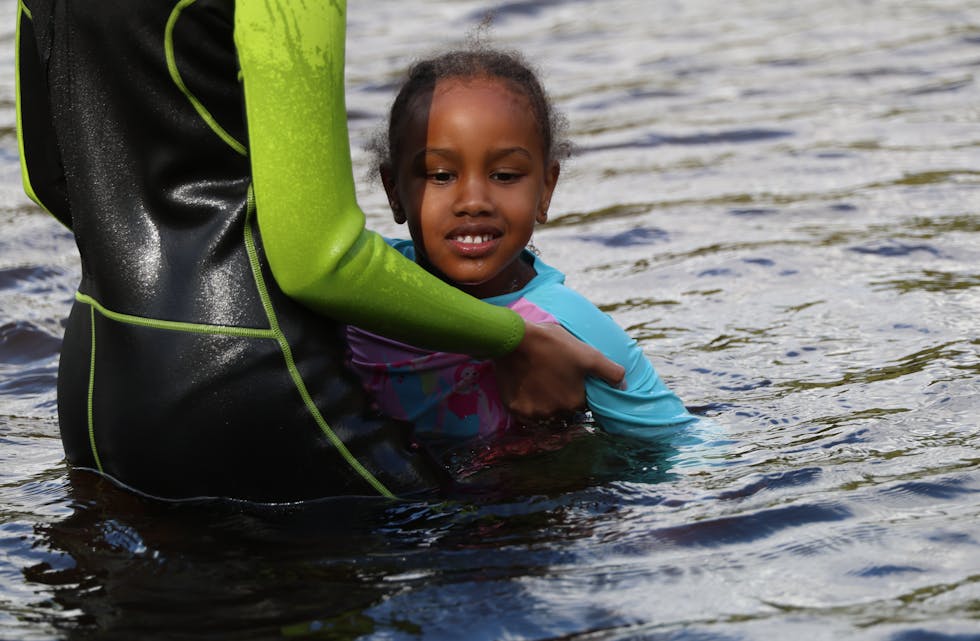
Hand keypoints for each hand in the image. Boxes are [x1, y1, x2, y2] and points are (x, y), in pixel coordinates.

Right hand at [492, 321, 624, 422]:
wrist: (514, 339)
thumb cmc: (553, 343)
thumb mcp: (587, 354)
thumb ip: (610, 372)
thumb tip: (624, 386)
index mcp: (575, 401)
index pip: (581, 403)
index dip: (575, 389)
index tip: (567, 375)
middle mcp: (557, 413)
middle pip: (562, 410)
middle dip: (560, 397)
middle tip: (551, 375)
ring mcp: (535, 413)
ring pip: (544, 413)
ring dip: (543, 402)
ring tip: (537, 380)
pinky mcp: (516, 410)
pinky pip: (524, 414)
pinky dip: (526, 403)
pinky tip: (524, 386)